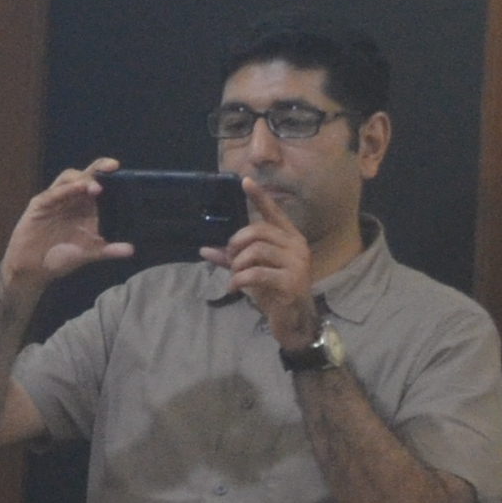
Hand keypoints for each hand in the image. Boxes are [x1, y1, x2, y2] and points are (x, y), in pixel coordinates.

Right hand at [0, 162, 131, 293]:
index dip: (111, 177)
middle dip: (99, 168)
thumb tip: (131, 249)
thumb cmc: (60, 259)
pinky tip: (77, 188)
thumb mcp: (88, 254)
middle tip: (113, 166)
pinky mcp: (40, 204)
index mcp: (86, 207)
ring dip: (83, 179)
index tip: (124, 173)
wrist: (33, 270)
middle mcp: (72, 199)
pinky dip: (66, 189)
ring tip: (96, 186)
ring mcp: (56, 199)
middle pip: (86, 175)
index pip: (100, 185)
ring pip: (69, 178)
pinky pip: (54, 193)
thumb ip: (108, 250)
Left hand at [212, 185, 322, 349]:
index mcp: (290, 239)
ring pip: (256, 251)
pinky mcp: (292, 283)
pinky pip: (256, 273)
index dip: (260, 197)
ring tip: (235, 276)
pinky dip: (239, 280)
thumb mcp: (252, 272)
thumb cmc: (274, 292)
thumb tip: (204, 249)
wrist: (294, 321)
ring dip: (237, 264)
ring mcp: (297, 264)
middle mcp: (297, 246)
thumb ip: (231, 259)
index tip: (245, 181)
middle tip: (231, 260)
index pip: (274, 213)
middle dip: (236, 244)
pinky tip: (234, 288)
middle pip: (258, 231)